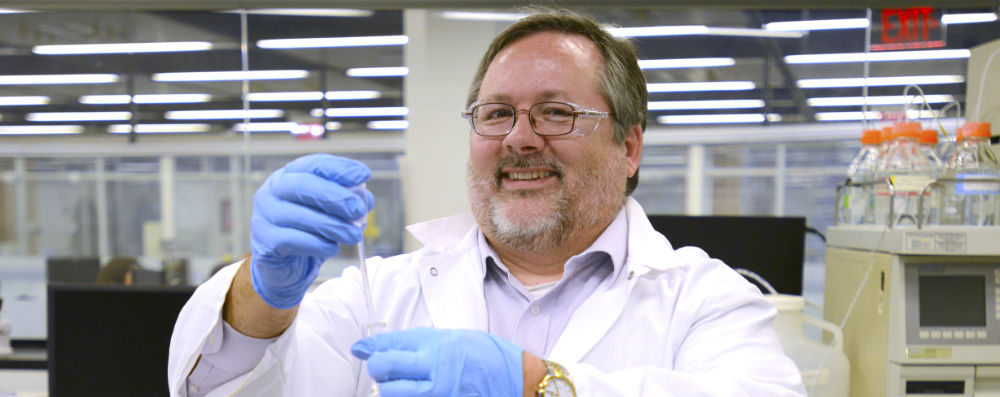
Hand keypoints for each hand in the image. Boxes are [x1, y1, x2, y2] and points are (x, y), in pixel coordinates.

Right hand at [249, 154, 373, 308]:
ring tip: (353, 236)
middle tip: (358, 210)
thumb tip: (365, 199)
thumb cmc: (310, 231)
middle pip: (302, 185)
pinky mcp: (263, 241)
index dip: (339, 169)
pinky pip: (290, 239)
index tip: (364, 175)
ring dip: (331, 225)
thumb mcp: (332, 212)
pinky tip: (332, 248)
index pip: (314, 164)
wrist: (287, 265)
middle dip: (335, 197)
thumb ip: (348, 202)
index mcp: (290, 174)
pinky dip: (316, 244)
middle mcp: (272, 190)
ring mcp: (263, 214)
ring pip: (298, 215)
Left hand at [351, 328, 523, 396]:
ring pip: (394, 396)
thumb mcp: (446, 338)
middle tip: (388, 370)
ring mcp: (441, 396)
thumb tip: (367, 347)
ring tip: (407, 383)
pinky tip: (418, 392)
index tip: (365, 352)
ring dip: (393, 390)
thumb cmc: (482, 355)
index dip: (372, 354)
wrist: (516, 378)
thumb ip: (407, 343)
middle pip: (385, 379)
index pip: (387, 356)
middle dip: (381, 373)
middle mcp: (436, 376)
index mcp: (436, 352)